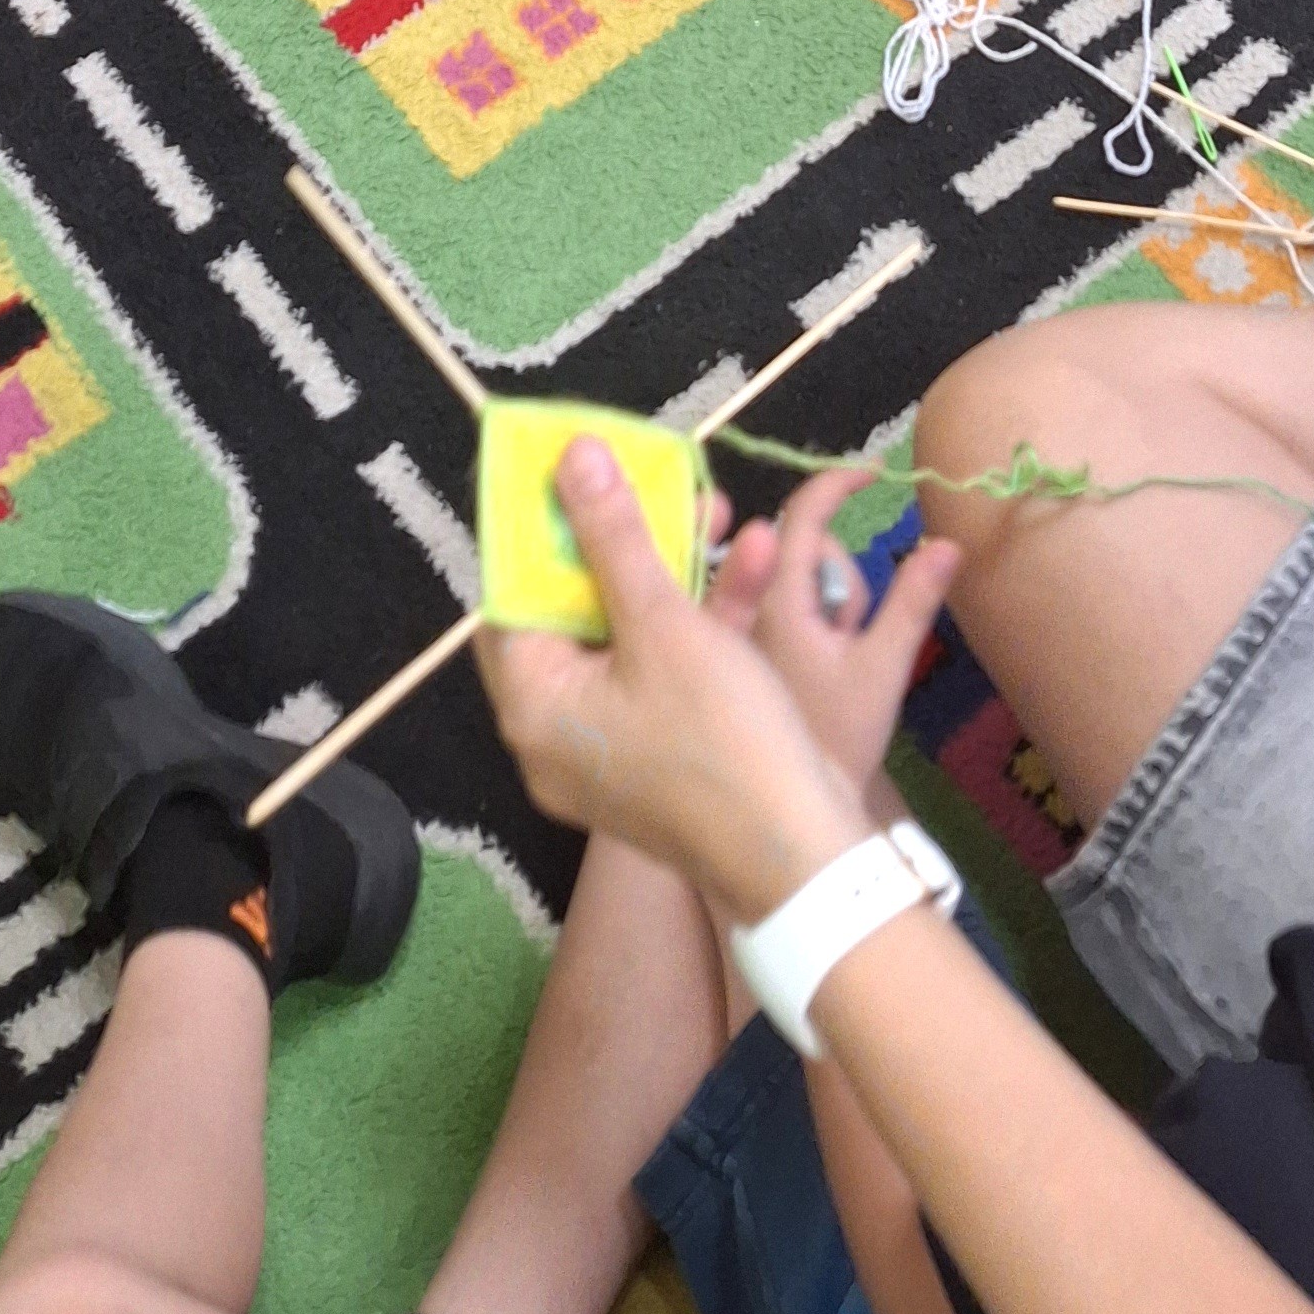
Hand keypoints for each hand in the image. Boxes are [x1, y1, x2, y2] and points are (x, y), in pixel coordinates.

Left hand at [477, 438, 870, 922]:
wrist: (803, 857)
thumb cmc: (721, 737)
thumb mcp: (664, 623)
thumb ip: (614, 536)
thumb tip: (571, 456)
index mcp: (532, 706)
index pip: (511, 596)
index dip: (542, 528)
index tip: (573, 469)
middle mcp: (554, 735)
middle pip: (571, 613)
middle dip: (620, 541)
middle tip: (649, 483)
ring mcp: (609, 751)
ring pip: (627, 637)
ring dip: (672, 572)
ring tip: (716, 509)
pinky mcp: (660, 759)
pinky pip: (663, 673)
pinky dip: (698, 623)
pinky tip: (753, 561)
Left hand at [711, 469, 960, 795]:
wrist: (793, 822)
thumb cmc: (836, 741)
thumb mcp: (883, 667)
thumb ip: (914, 599)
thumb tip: (950, 541)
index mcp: (772, 600)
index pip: (799, 515)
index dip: (836, 486)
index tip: (874, 475)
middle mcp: (743, 605)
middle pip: (798, 547)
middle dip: (838, 571)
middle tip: (856, 625)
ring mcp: (736, 631)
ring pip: (793, 579)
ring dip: (829, 601)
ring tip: (843, 653)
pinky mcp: (737, 656)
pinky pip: (781, 607)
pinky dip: (811, 614)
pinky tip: (827, 651)